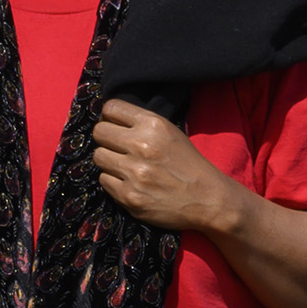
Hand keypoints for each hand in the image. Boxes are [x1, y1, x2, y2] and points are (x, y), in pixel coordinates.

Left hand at [91, 99, 246, 233]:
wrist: (208, 199)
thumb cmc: (188, 164)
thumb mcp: (170, 132)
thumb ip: (140, 124)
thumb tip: (106, 119)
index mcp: (153, 125)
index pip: (110, 108)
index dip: (108, 117)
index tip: (113, 125)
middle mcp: (141, 145)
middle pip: (99, 132)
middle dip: (105, 138)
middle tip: (116, 147)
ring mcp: (134, 172)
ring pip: (98, 156)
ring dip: (108, 161)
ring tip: (124, 166)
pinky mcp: (129, 196)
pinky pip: (103, 180)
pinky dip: (113, 181)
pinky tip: (129, 183)